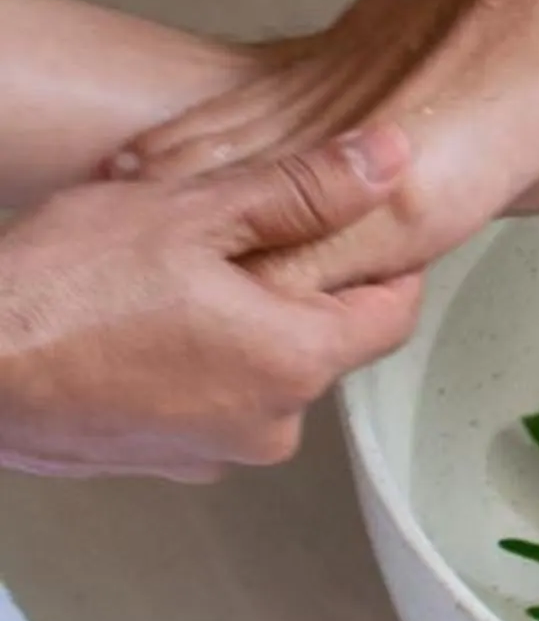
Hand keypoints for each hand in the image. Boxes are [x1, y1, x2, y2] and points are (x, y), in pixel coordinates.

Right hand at [0, 126, 424, 479]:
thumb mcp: (193, 213)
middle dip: (294, 288)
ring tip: (170, 276)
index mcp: (295, 363)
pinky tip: (139, 321)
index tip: (362, 223)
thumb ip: (304, 190)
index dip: (388, 261)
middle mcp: (270, 426)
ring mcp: (215, 453)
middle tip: (232, 237)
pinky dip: (192, 362)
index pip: (392, 314)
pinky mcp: (165, 461)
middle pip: (323, 342)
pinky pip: (207, 401)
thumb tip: (392, 159)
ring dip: (237, 324)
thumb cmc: (63, 288)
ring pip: (260, 371)